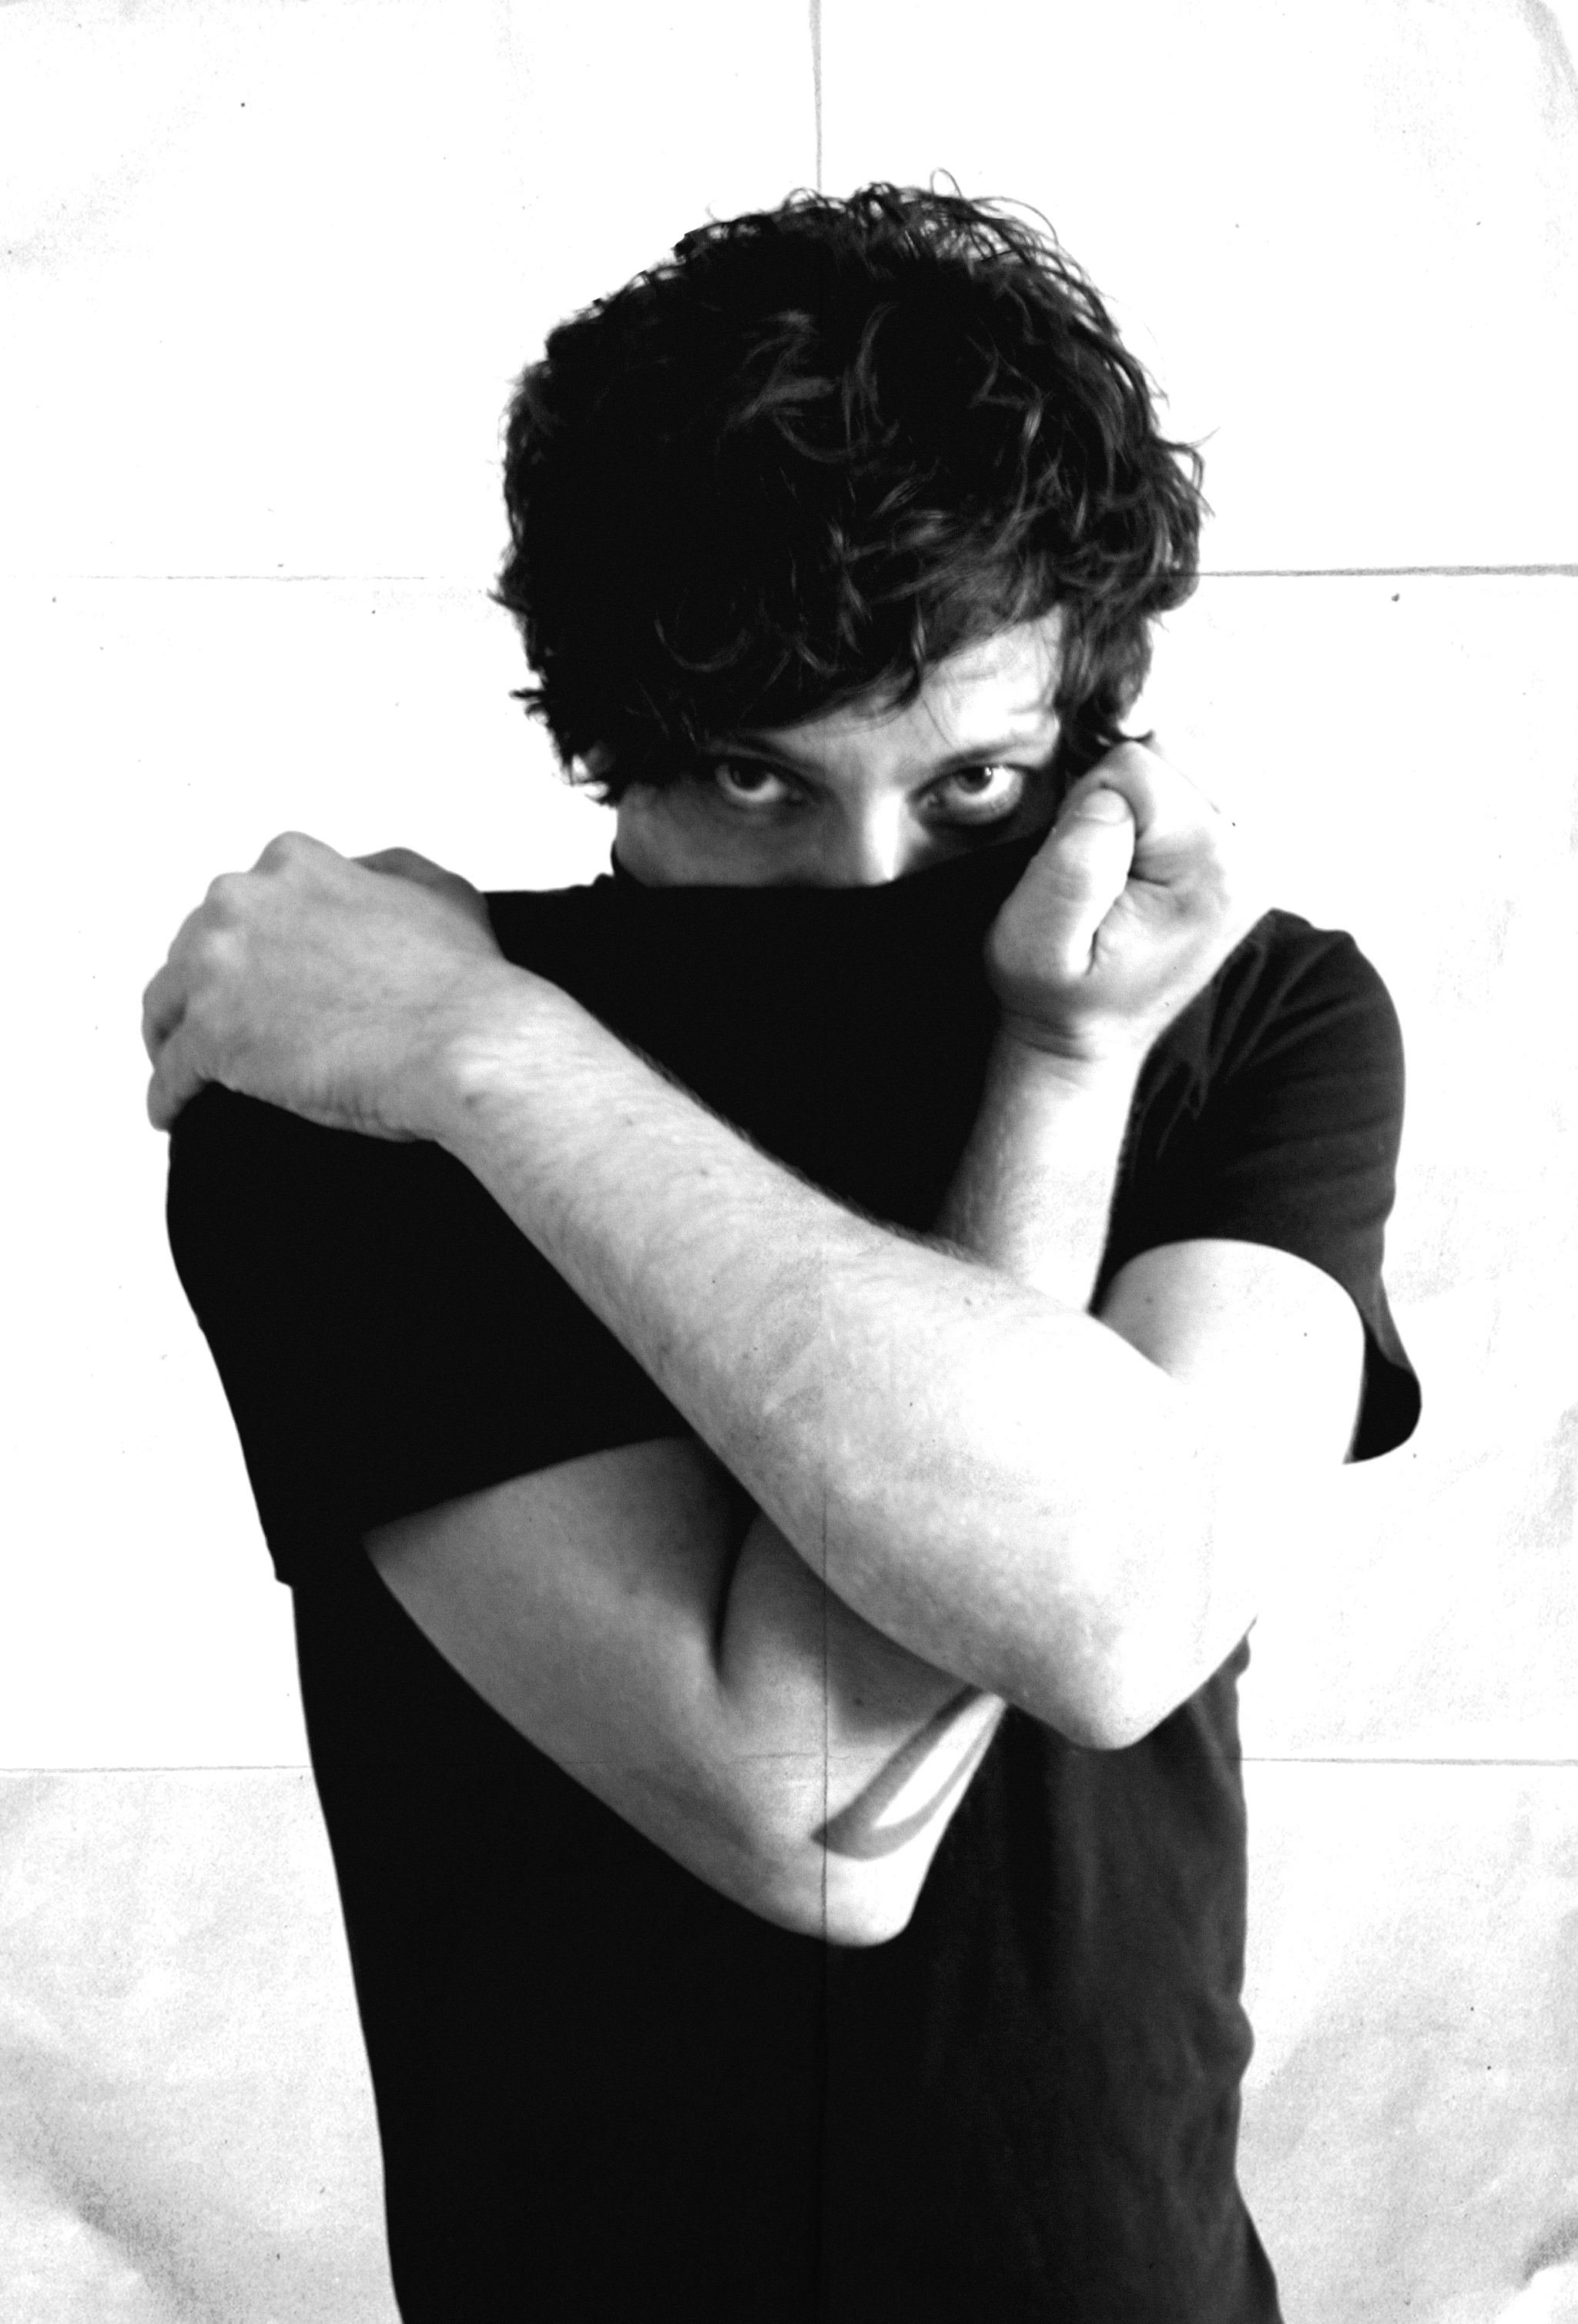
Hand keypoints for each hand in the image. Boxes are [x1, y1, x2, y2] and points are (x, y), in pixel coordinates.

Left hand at [142, 833, 521, 1136]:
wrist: (467, 1043)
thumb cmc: (465, 980)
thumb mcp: (440, 888)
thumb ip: (386, 870)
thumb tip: (361, 874)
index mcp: (292, 865)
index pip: (243, 904)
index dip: (247, 946)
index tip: (253, 978)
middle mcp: (242, 902)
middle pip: (193, 949)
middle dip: (203, 988)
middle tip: (218, 1027)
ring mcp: (220, 969)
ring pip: (166, 1006)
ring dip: (170, 1037)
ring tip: (184, 1072)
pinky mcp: (212, 1037)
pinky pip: (171, 1072)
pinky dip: (168, 1094)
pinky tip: (175, 1113)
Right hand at [984, 741, 1266, 1066]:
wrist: (1091, 1035)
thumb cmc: (1058, 992)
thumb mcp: (1035, 945)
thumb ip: (1073, 868)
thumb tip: (1110, 794)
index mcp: (1210, 870)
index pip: (1136, 764)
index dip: (1089, 800)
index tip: (1084, 861)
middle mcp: (1256, 853)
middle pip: (1179, 742)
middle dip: (1130, 784)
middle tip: (1111, 858)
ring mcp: (1265, 846)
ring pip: (1203, 742)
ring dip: (1160, 778)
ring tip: (1136, 848)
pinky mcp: (1256, 842)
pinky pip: (1227, 764)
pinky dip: (1189, 780)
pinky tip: (1166, 829)